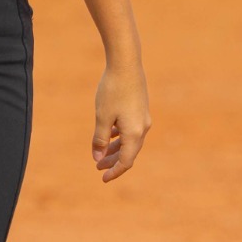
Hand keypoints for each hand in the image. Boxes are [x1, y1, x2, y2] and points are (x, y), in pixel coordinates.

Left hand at [91, 59, 149, 182]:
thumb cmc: (112, 90)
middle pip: (129, 153)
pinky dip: (120, 137)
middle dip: (114, 162)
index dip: (114, 172)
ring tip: (101, 154)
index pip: (126, 161)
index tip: (102, 178)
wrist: (126, 63)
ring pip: (130, 141)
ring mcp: (143, 118)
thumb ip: (100, 140)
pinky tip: (110, 134)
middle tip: (98, 168)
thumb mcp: (102, 117)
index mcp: (134, 133)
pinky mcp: (141, 109)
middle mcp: (142, 127)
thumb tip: (98, 158)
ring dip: (116, 149)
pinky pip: (132, 130)